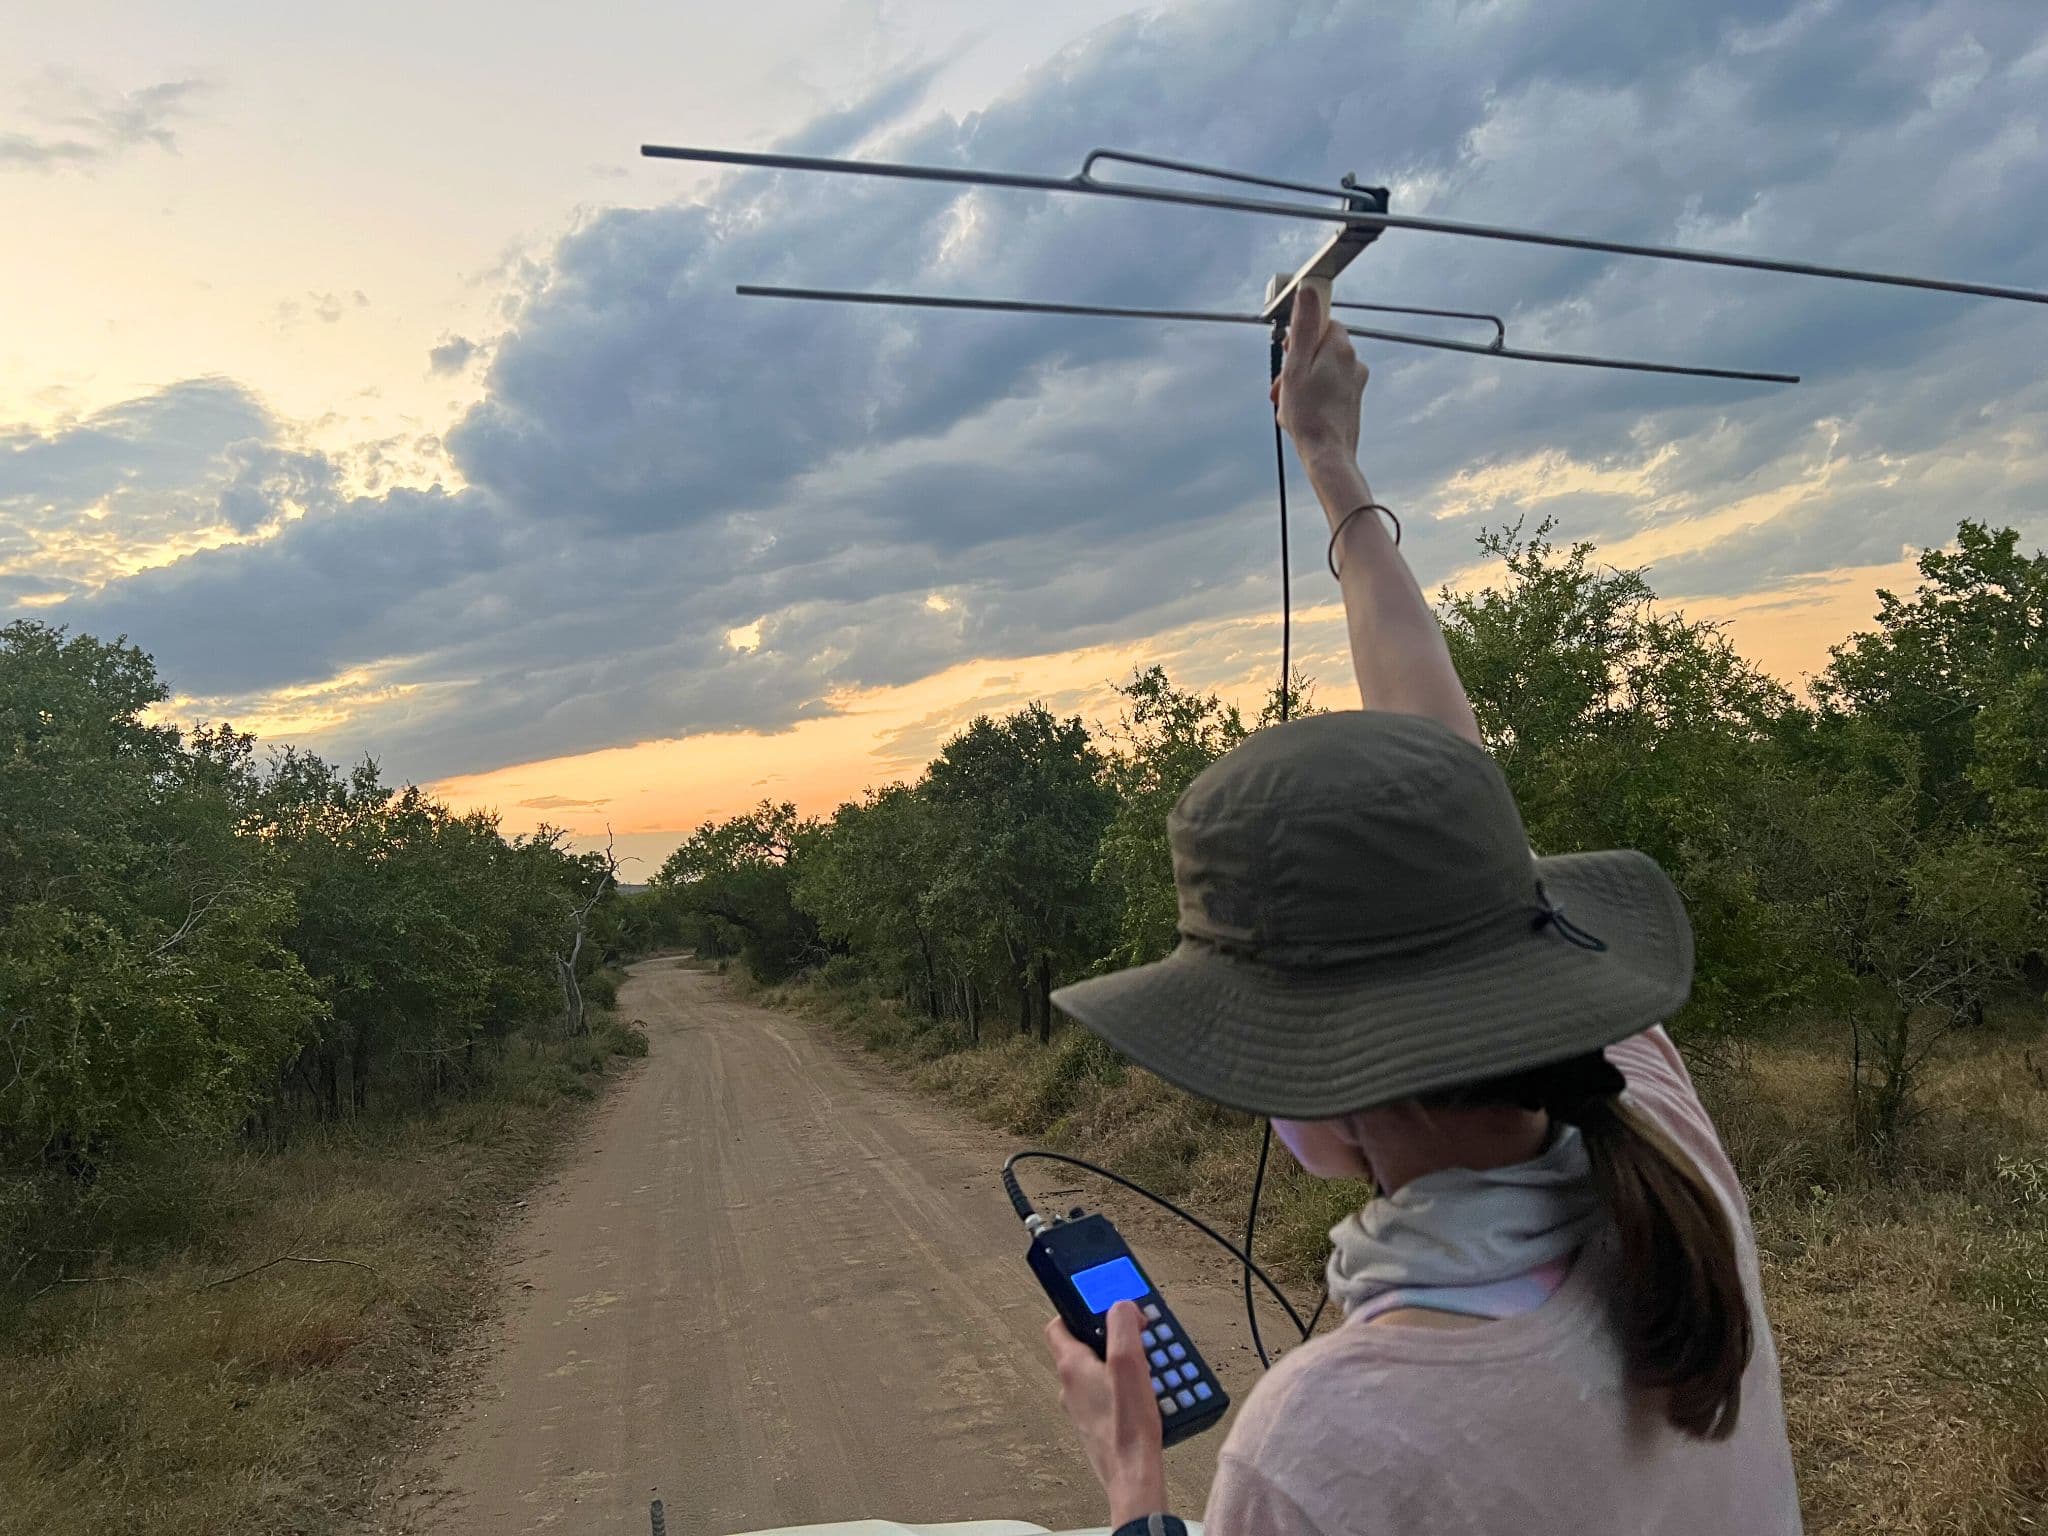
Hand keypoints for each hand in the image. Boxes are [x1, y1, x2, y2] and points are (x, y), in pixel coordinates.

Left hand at [1043, 1301, 1167, 1525]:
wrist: (1134, 1481)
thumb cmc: (1128, 1429)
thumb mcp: (1129, 1363)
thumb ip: (1123, 1326)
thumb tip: (1121, 1305)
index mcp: (1072, 1366)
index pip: (1059, 1323)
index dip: (1079, 1308)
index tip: (1102, 1304)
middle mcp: (1071, 1387)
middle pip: (1086, 1346)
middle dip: (1114, 1339)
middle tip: (1140, 1339)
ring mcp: (1083, 1409)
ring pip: (1101, 1372)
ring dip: (1124, 1365)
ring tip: (1152, 1370)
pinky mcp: (1097, 1426)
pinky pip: (1110, 1395)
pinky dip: (1127, 1389)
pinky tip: (1150, 1396)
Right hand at [1270, 284, 1368, 473]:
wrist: (1328, 455)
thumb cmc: (1309, 415)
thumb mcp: (1296, 366)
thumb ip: (1304, 327)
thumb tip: (1309, 290)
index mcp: (1341, 348)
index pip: (1322, 322)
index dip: (1301, 336)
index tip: (1289, 352)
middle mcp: (1354, 362)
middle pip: (1319, 347)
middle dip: (1297, 363)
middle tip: (1284, 384)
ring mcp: (1355, 382)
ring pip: (1321, 369)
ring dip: (1301, 381)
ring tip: (1289, 403)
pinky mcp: (1352, 400)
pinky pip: (1328, 387)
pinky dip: (1312, 395)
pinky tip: (1300, 412)